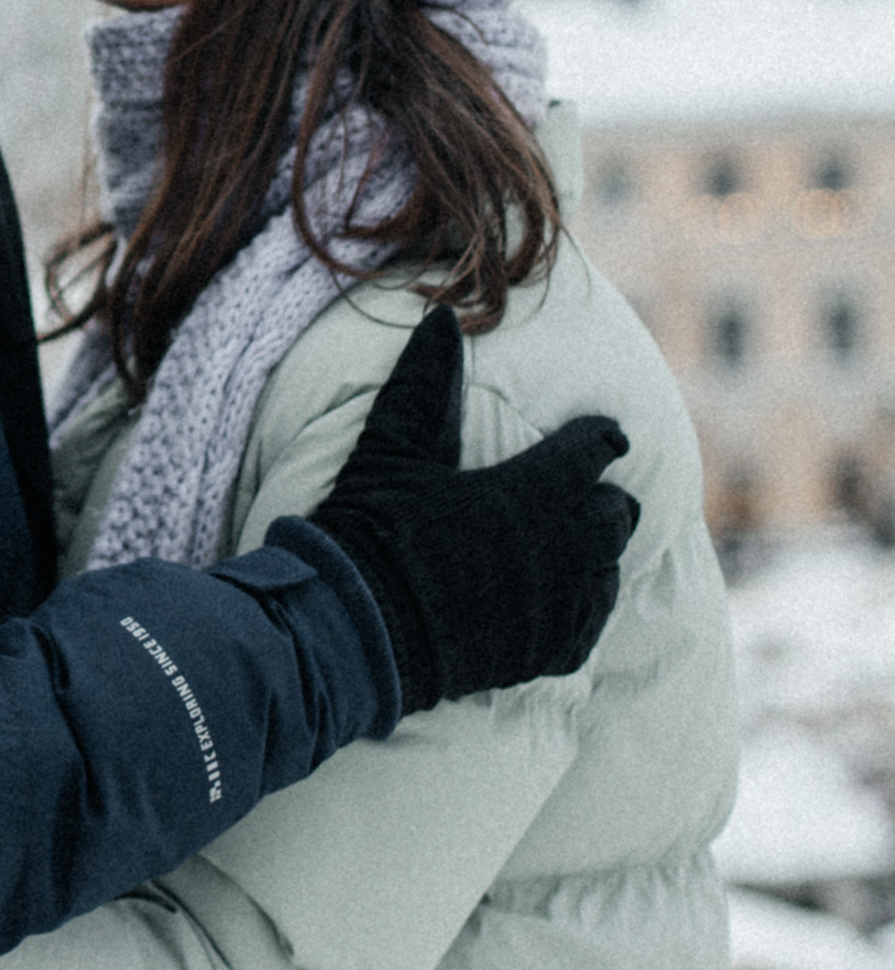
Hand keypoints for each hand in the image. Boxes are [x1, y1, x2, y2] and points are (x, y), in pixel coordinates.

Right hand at [303, 305, 637, 713]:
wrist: (355, 629)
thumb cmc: (371, 529)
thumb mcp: (390, 447)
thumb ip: (423, 382)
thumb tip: (442, 318)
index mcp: (529, 488)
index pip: (593, 451)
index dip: (602, 437)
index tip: (606, 434)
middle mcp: (559, 546)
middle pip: (614, 512)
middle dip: (605, 495)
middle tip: (590, 488)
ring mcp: (557, 604)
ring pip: (610, 567)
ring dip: (601, 548)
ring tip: (583, 541)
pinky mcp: (547, 652)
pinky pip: (593, 621)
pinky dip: (589, 602)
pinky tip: (571, 595)